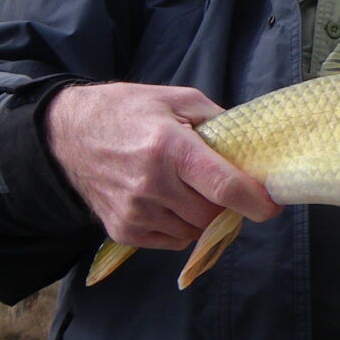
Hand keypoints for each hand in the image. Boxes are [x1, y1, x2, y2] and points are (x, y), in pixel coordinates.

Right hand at [44, 82, 278, 249]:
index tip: (272, 205)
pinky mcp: (123, 231)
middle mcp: (152, 185)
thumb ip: (217, 121)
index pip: (223, 187)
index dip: (256, 201)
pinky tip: (169, 202)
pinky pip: (171, 241)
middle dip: (226, 204)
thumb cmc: (126, 111)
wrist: (66, 134)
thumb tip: (250, 146)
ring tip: (190, 190)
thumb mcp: (176, 99)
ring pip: (193, 231)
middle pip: (211, 213)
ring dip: (202, 216)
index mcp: (170, 148)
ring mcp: (136, 212)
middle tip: (223, 187)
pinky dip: (180, 227)